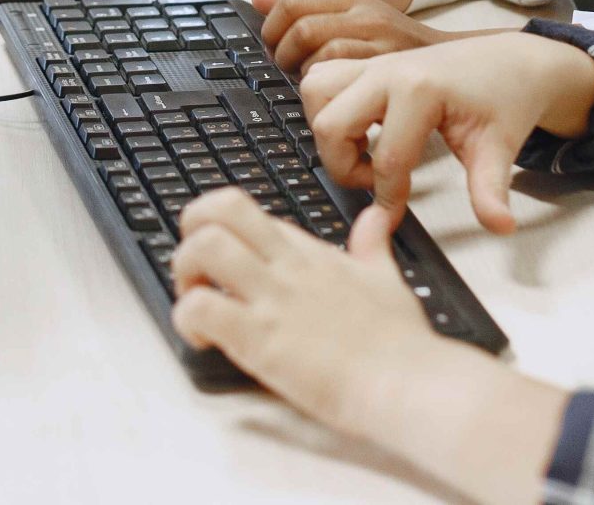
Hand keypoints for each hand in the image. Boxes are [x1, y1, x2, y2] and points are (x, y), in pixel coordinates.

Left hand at [170, 189, 439, 427]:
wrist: (409, 384)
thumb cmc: (401, 343)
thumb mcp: (388, 279)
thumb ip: (372, 247)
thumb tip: (375, 219)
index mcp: (310, 252)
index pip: (249, 212)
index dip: (222, 230)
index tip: (223, 264)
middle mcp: (287, 266)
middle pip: (218, 209)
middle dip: (191, 232)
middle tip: (196, 270)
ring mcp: (272, 299)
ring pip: (202, 248)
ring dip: (184, 274)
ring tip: (196, 303)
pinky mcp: (259, 339)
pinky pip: (200, 307)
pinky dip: (186, 320)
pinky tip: (203, 339)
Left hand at [254, 0, 465, 72]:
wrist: (448, 61)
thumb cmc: (391, 43)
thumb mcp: (349, 14)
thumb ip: (304, 7)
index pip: (293, 1)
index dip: (271, 28)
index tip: (272, 47)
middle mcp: (364, 13)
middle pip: (302, 28)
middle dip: (283, 55)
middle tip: (285, 71)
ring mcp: (377, 40)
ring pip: (321, 54)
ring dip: (306, 76)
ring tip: (308, 86)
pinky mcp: (388, 67)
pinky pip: (344, 77)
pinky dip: (329, 89)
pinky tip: (330, 95)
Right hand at [301, 35, 593, 230]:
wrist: (512, 61)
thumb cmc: (504, 100)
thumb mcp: (499, 148)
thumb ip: (491, 190)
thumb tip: (499, 227)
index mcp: (418, 90)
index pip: (385, 159)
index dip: (388, 197)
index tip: (397, 214)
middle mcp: (387, 70)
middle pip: (330, 125)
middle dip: (345, 166)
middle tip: (376, 181)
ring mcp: (375, 62)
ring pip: (316, 92)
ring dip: (330, 131)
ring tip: (364, 151)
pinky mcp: (369, 63)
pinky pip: (323, 78)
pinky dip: (329, 107)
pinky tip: (362, 129)